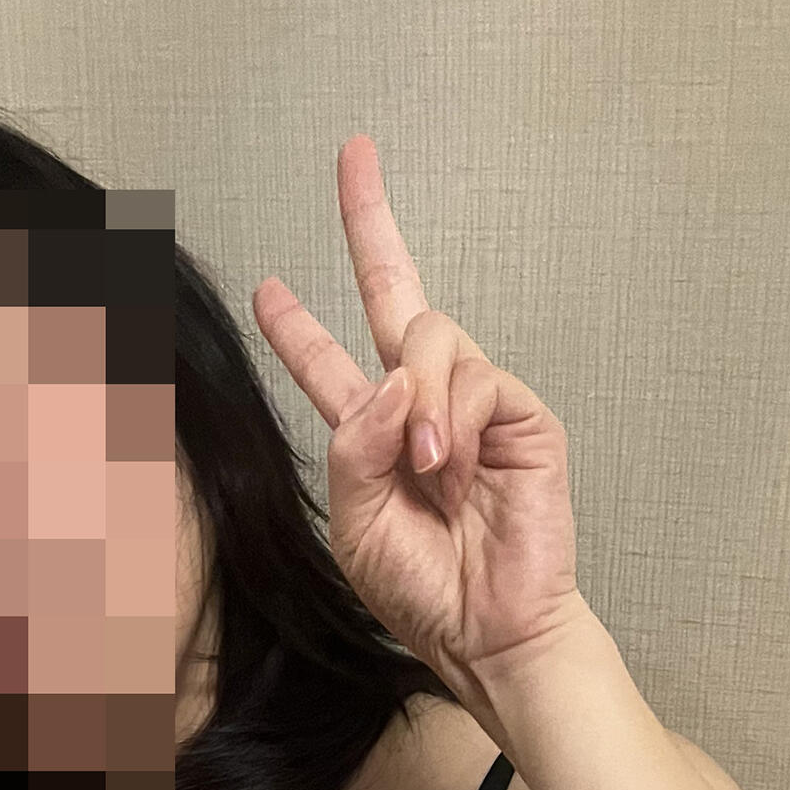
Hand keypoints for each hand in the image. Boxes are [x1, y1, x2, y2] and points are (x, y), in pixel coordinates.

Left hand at [250, 135, 584, 734]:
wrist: (490, 633)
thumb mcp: (354, 520)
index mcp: (375, 435)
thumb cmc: (426, 592)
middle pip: (396, 295)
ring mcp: (474, 407)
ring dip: (419, 400)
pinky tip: (453, 471)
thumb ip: (353, 444)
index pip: (331, 362)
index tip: (267, 286)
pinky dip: (452, 421)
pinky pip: (473, 377)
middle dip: (371, 222)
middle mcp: (424, 408)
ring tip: (429, 472)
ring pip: (430, 338)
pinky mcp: (521, 417)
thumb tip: (392, 378)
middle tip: (354, 156)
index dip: (297, 324)